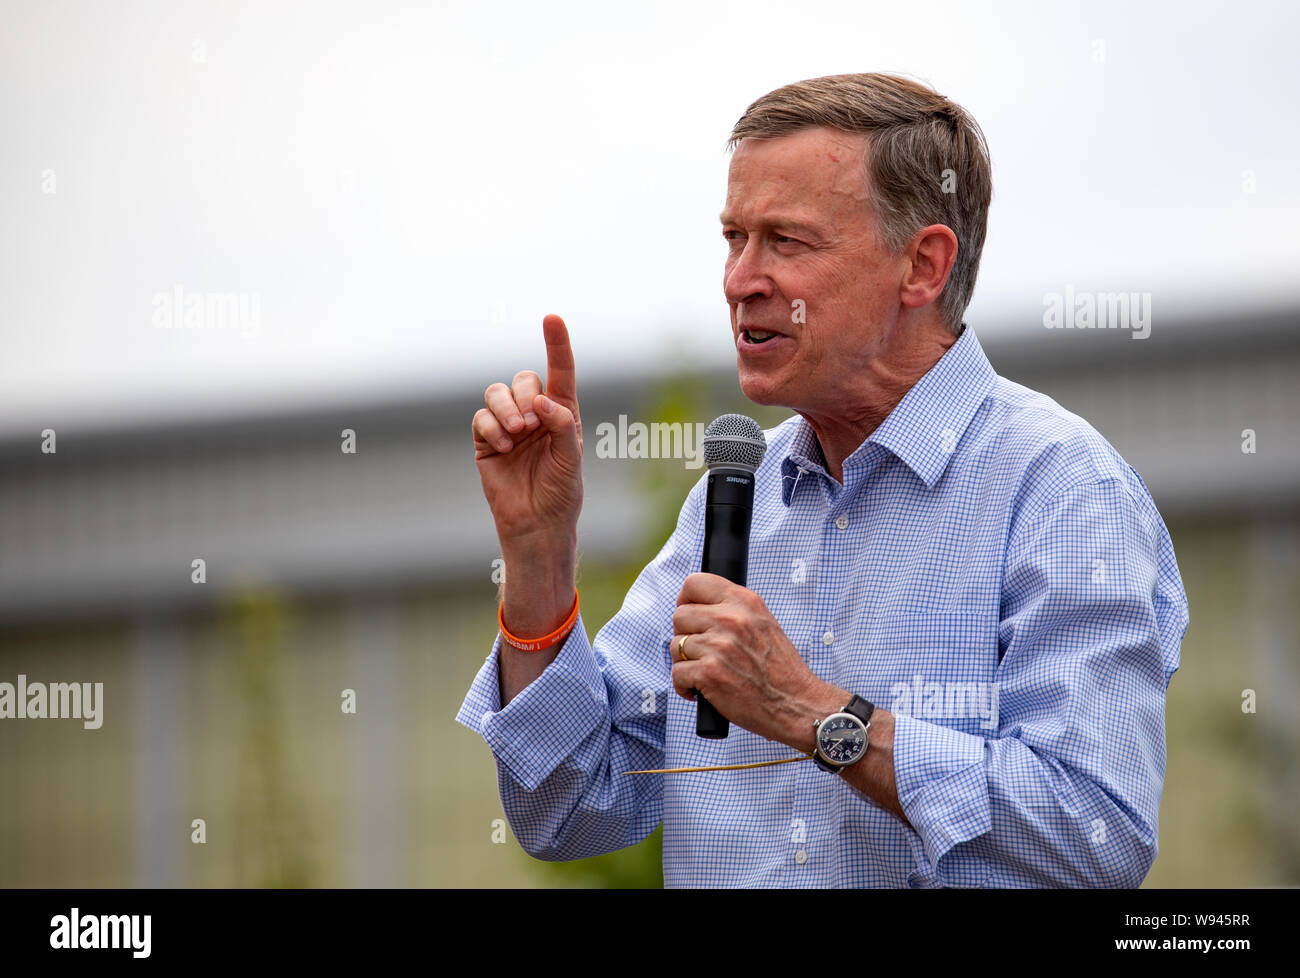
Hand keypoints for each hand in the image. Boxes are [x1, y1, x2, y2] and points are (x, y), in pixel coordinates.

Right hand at [472, 314, 583, 543]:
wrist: (537, 524)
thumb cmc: (561, 492)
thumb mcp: (571, 458)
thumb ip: (561, 425)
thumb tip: (541, 400)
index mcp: (561, 413)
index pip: (560, 372)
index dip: (556, 344)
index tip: (552, 318)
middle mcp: (534, 414)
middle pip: (522, 379)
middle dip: (524, 395)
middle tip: (530, 425)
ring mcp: (508, 426)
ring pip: (496, 393)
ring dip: (506, 408)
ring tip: (516, 434)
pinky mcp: (486, 441)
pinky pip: (481, 418)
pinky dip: (492, 428)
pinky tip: (503, 448)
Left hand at [670, 573, 841, 748]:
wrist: (795, 703)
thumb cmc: (780, 669)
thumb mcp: (764, 623)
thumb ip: (734, 610)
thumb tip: (699, 607)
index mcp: (744, 602)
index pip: (695, 583)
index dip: (685, 599)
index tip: (689, 614)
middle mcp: (731, 619)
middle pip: (680, 615)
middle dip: (684, 634)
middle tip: (699, 650)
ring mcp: (719, 646)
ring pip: (676, 645)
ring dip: (685, 662)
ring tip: (705, 671)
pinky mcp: (709, 673)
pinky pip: (677, 672)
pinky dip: (684, 685)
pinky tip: (700, 689)